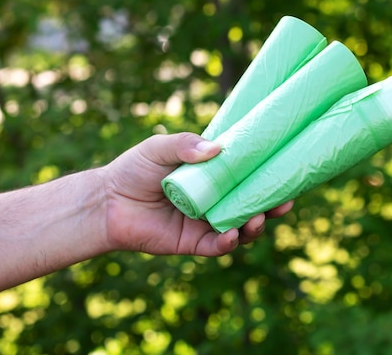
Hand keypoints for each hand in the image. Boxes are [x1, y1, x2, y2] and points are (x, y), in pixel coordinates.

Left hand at [101, 132, 292, 255]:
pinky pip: (217, 246)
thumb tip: (217, 149)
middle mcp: (214, 200)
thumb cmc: (133, 170)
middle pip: (250, 204)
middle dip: (271, 205)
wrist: (107, 202)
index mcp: (212, 177)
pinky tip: (231, 235)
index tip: (285, 170)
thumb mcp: (160, 148)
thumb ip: (186, 144)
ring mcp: (205, 222)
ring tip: (257, 218)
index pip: (246, 176)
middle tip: (284, 202)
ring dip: (254, 225)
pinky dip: (228, 242)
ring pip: (240, 228)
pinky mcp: (192, 243)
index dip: (266, 175)